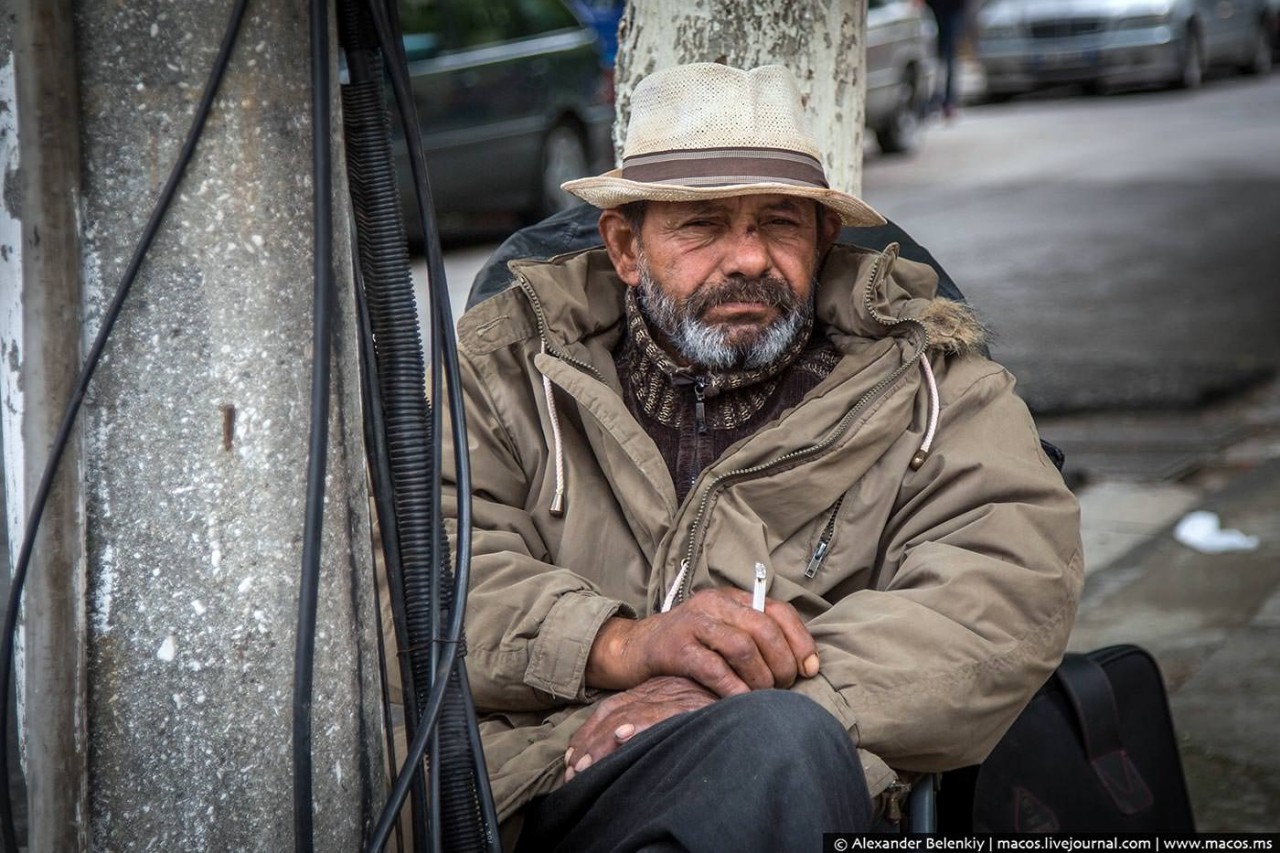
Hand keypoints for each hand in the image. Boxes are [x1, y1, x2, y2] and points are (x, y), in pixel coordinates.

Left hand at [564, 676, 715, 781]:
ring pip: (632, 715)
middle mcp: (662, 691)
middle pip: (615, 713)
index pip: (613, 710)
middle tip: (575, 769)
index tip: (573, 758)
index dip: (591, 733)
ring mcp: (677, 696)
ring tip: (587, 764)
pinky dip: (643, 723)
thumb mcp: (681, 714)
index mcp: (655, 692)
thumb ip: (657, 725)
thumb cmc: (719, 715)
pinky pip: (664, 714)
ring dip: (606, 740)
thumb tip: (619, 747)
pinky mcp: (695, 704)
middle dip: (591, 741)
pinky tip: (626, 735)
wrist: (756, 705)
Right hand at [584, 588, 818, 696]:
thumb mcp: (720, 634)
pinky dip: (733, 688)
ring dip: (761, 677)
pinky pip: (713, 668)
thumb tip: (803, 666)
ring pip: (743, 646)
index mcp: (730, 598)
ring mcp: (693, 623)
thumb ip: (754, 640)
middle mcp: (713, 604)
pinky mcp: (675, 647)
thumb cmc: (685, 649)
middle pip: (764, 628)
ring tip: (762, 696)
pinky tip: (740, 702)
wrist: (631, 650)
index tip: (810, 669)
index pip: (778, 609)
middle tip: (783, 687)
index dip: (800, 640)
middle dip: (782, 662)